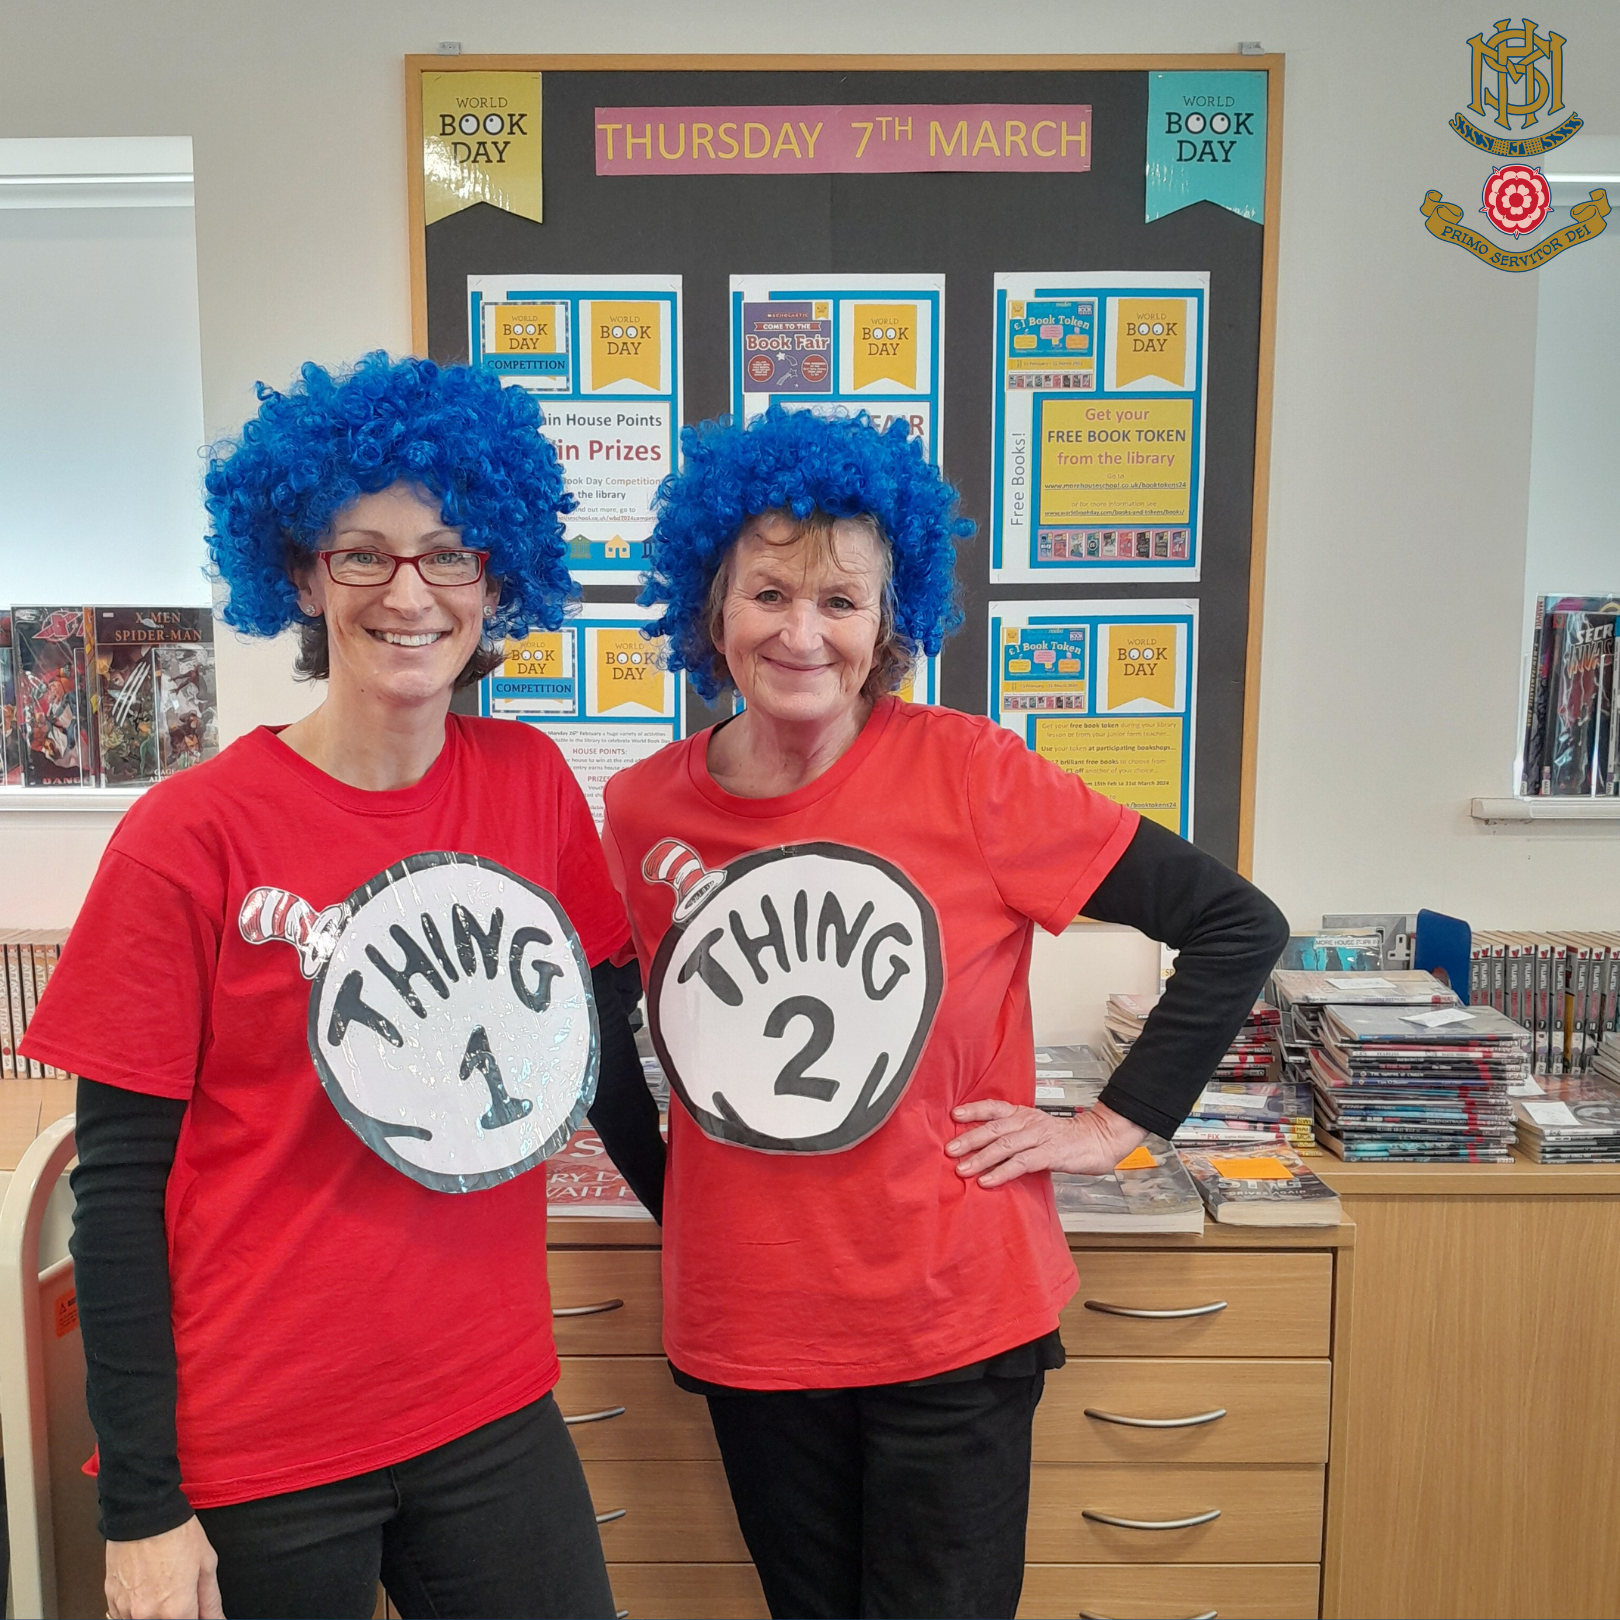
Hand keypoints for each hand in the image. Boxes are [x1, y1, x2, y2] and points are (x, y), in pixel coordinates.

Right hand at [105, 1516, 222, 1619]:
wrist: (143, 1513)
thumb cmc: (175, 1532)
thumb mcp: (206, 1562)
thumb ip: (210, 1599)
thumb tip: (217, 1619)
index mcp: (175, 1609)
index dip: (196, 1616)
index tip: (196, 1608)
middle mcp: (148, 1615)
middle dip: (176, 1613)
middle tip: (180, 1589)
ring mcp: (126, 1610)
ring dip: (156, 1611)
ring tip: (163, 1584)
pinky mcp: (111, 1601)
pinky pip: (126, 1615)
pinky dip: (137, 1608)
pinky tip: (147, 1587)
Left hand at [947, 1099, 1148, 1187]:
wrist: (1099, 1140)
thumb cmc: (1065, 1138)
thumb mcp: (1036, 1129)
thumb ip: (1014, 1133)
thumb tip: (984, 1145)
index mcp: (1024, 1114)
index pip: (994, 1107)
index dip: (974, 1110)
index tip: (954, 1115)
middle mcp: (1029, 1122)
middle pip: (994, 1128)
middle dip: (970, 1139)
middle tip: (950, 1150)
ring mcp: (1040, 1137)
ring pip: (1005, 1145)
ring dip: (981, 1158)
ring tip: (963, 1169)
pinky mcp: (1050, 1154)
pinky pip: (1022, 1163)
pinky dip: (1002, 1172)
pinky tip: (988, 1181)